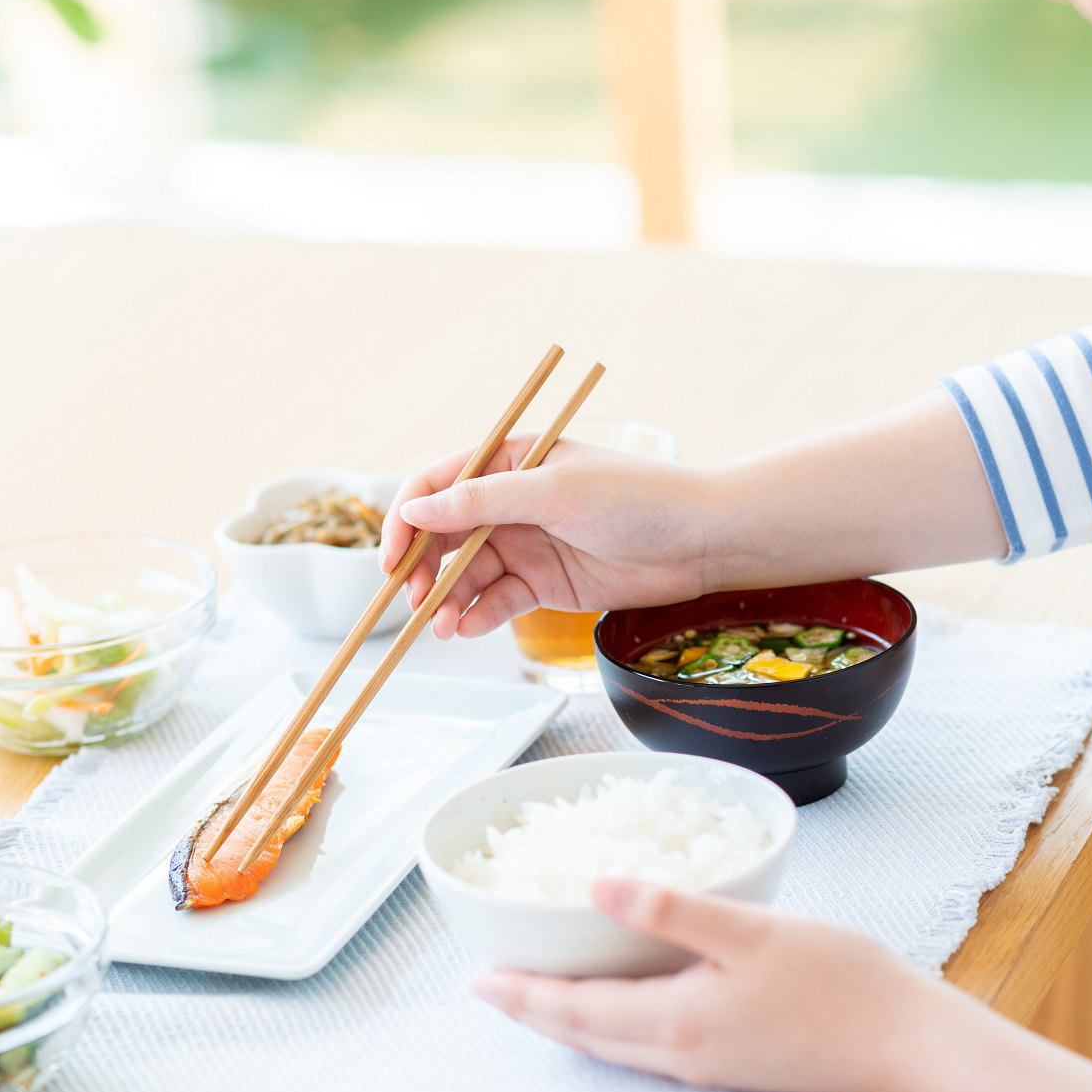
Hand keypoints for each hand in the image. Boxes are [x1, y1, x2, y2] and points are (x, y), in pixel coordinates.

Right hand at [380, 437, 718, 639]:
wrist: (700, 542)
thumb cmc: (636, 499)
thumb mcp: (554, 492)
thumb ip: (482, 502)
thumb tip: (416, 510)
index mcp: (508, 461)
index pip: (437, 486)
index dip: (406, 521)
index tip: (391, 558)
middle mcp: (510, 502)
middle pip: (443, 535)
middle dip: (421, 569)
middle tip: (412, 600)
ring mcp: (526, 544)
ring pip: (466, 575)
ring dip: (446, 600)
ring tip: (439, 627)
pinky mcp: (543, 583)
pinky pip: (496, 601)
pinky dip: (477, 616)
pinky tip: (467, 629)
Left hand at [469, 878, 932, 1091]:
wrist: (903, 1042)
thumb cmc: (838, 979)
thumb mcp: (750, 930)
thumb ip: (672, 911)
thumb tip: (598, 887)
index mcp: (675, 1018)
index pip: (575, 1009)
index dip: (523, 993)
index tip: (478, 978)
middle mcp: (680, 1053)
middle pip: (584, 1037)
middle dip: (533, 1013)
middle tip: (491, 989)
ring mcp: (706, 1066)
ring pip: (613, 1048)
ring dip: (568, 1024)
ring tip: (538, 999)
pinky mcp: (732, 1066)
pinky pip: (646, 1051)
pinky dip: (610, 1030)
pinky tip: (617, 1011)